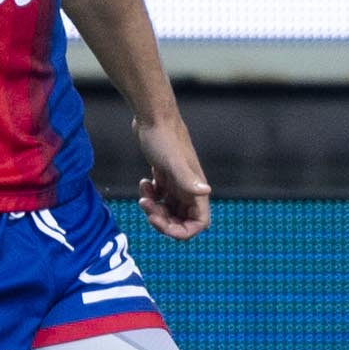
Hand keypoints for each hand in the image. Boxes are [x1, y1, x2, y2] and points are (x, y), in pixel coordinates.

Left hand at [135, 114, 212, 240]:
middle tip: (147, 207)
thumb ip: (188, 178)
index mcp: (196, 189)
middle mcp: (189, 189)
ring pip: (169, 211)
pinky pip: (161, 198)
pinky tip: (144, 182)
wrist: (153, 118)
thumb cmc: (164, 138)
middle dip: (163, 221)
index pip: (199, 223)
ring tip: (143, 195)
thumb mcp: (174, 161)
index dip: (183, 231)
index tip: (161, 223)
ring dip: (154, 210)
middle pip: (182, 221)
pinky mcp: (165, 176)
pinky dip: (151, 197)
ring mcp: (177, 183)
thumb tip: (206, 191)